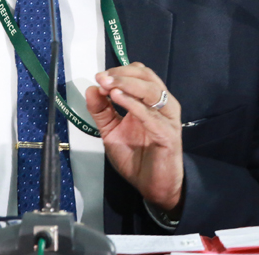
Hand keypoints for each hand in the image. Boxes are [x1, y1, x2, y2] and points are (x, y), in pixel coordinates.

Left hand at [85, 62, 183, 213]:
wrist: (152, 186)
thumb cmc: (136, 158)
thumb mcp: (111, 131)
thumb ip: (101, 111)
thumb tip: (91, 89)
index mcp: (149, 102)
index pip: (139, 74)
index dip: (119, 72)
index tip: (99, 77)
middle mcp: (161, 106)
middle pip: (147, 77)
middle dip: (123, 74)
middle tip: (102, 77)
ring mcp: (167, 119)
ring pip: (152, 91)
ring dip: (128, 84)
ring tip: (108, 85)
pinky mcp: (167, 135)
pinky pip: (151, 116)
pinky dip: (134, 105)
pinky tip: (118, 97)